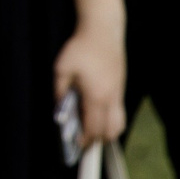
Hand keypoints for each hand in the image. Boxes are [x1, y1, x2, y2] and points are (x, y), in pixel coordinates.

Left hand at [54, 27, 128, 144]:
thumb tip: (59, 111)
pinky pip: (119, 112)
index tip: (77, 146)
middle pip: (110, 131)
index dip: (85, 140)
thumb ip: (59, 92)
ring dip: (107, 131)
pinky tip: (96, 115)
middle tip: (83, 141)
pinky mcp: (120, 87)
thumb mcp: (61, 70)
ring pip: (119, 123)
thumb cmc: (80, 49)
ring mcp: (118, 93)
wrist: (103, 32)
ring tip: (91, 131)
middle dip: (98, 140)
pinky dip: (111, 120)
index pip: (93, 128)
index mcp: (96, 96)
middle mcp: (111, 98)